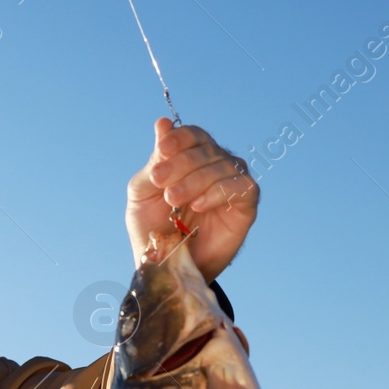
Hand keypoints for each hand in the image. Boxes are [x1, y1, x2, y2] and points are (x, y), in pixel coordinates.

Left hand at [126, 118, 258, 281]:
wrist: (166, 265)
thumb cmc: (154, 228)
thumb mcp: (143, 193)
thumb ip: (154, 162)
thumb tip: (162, 122)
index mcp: (190, 157)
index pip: (192, 135)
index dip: (179, 139)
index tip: (162, 150)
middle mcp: (215, 164)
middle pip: (205, 149)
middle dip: (180, 164)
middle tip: (160, 183)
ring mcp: (232, 182)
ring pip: (222, 166)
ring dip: (194, 181)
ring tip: (173, 199)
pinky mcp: (246, 204)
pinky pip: (240, 187)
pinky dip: (218, 192)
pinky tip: (199, 205)